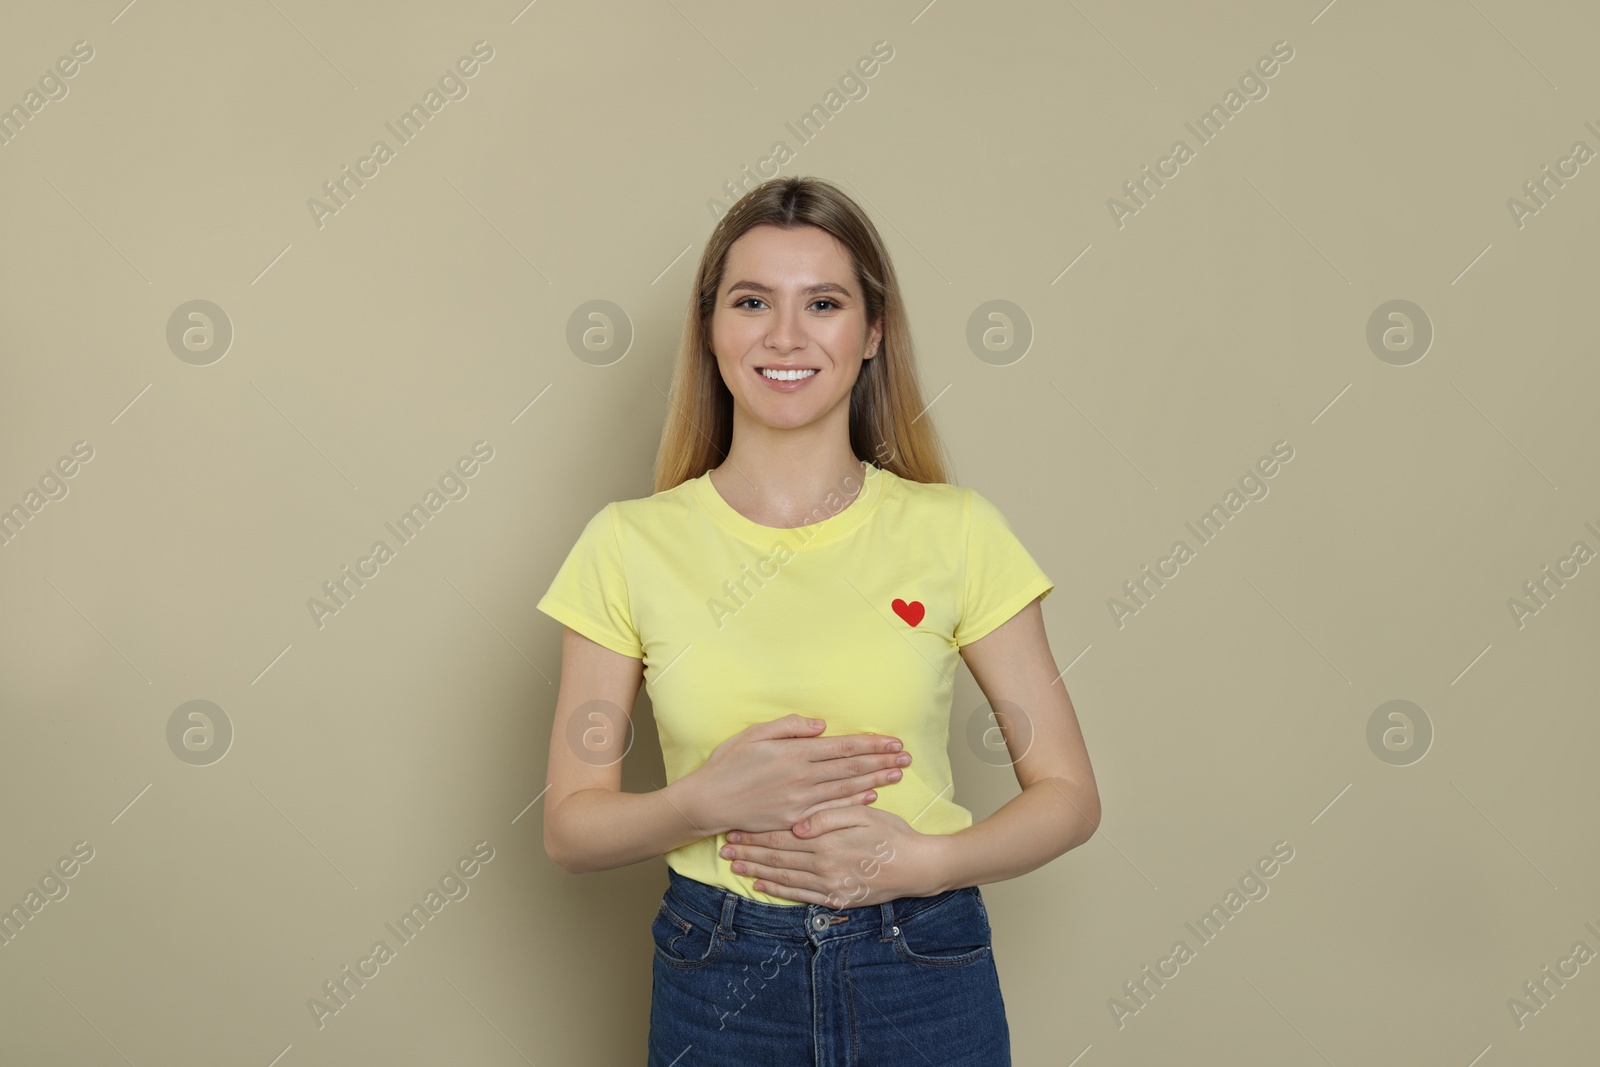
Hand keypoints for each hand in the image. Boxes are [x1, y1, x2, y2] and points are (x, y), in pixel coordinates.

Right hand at [686, 714, 912, 835]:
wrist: (710, 802)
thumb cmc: (729, 764)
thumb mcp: (755, 734)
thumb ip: (790, 727)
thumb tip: (822, 726)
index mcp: (795, 753)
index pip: (844, 747)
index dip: (872, 744)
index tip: (894, 741)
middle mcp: (803, 777)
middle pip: (852, 767)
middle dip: (882, 761)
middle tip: (906, 757)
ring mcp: (802, 801)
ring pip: (847, 788)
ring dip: (875, 780)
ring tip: (897, 774)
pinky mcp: (796, 819)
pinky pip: (832, 810)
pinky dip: (854, 802)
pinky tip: (871, 796)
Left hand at [721, 805, 945, 906]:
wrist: (918, 868)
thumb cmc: (892, 835)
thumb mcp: (863, 815)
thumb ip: (828, 817)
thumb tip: (798, 825)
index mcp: (826, 840)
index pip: (781, 837)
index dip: (756, 834)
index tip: (734, 830)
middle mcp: (823, 865)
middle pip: (777, 858)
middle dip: (749, 852)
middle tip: (724, 848)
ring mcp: (829, 885)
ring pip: (783, 877)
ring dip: (757, 872)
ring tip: (735, 866)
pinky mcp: (836, 899)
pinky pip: (800, 895)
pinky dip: (778, 891)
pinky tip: (762, 886)